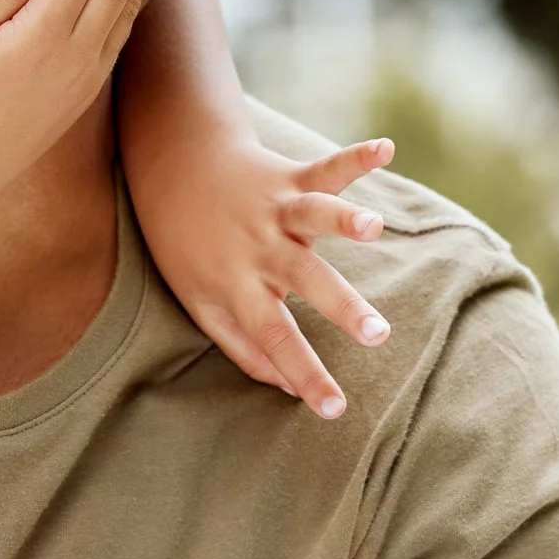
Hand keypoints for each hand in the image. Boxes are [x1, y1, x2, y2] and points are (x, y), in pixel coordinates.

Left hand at [132, 134, 396, 418]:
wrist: (172, 167)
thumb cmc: (187, 245)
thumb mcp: (200, 302)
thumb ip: (243, 347)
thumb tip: (288, 390)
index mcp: (239, 285)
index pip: (274, 339)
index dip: (304, 375)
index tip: (336, 409)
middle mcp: (261, 247)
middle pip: (305, 280)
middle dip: (343, 306)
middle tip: (377, 333)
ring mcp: (276, 209)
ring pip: (314, 215)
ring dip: (344, 219)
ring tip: (373, 225)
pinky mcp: (289, 177)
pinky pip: (325, 168)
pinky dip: (356, 158)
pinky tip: (386, 149)